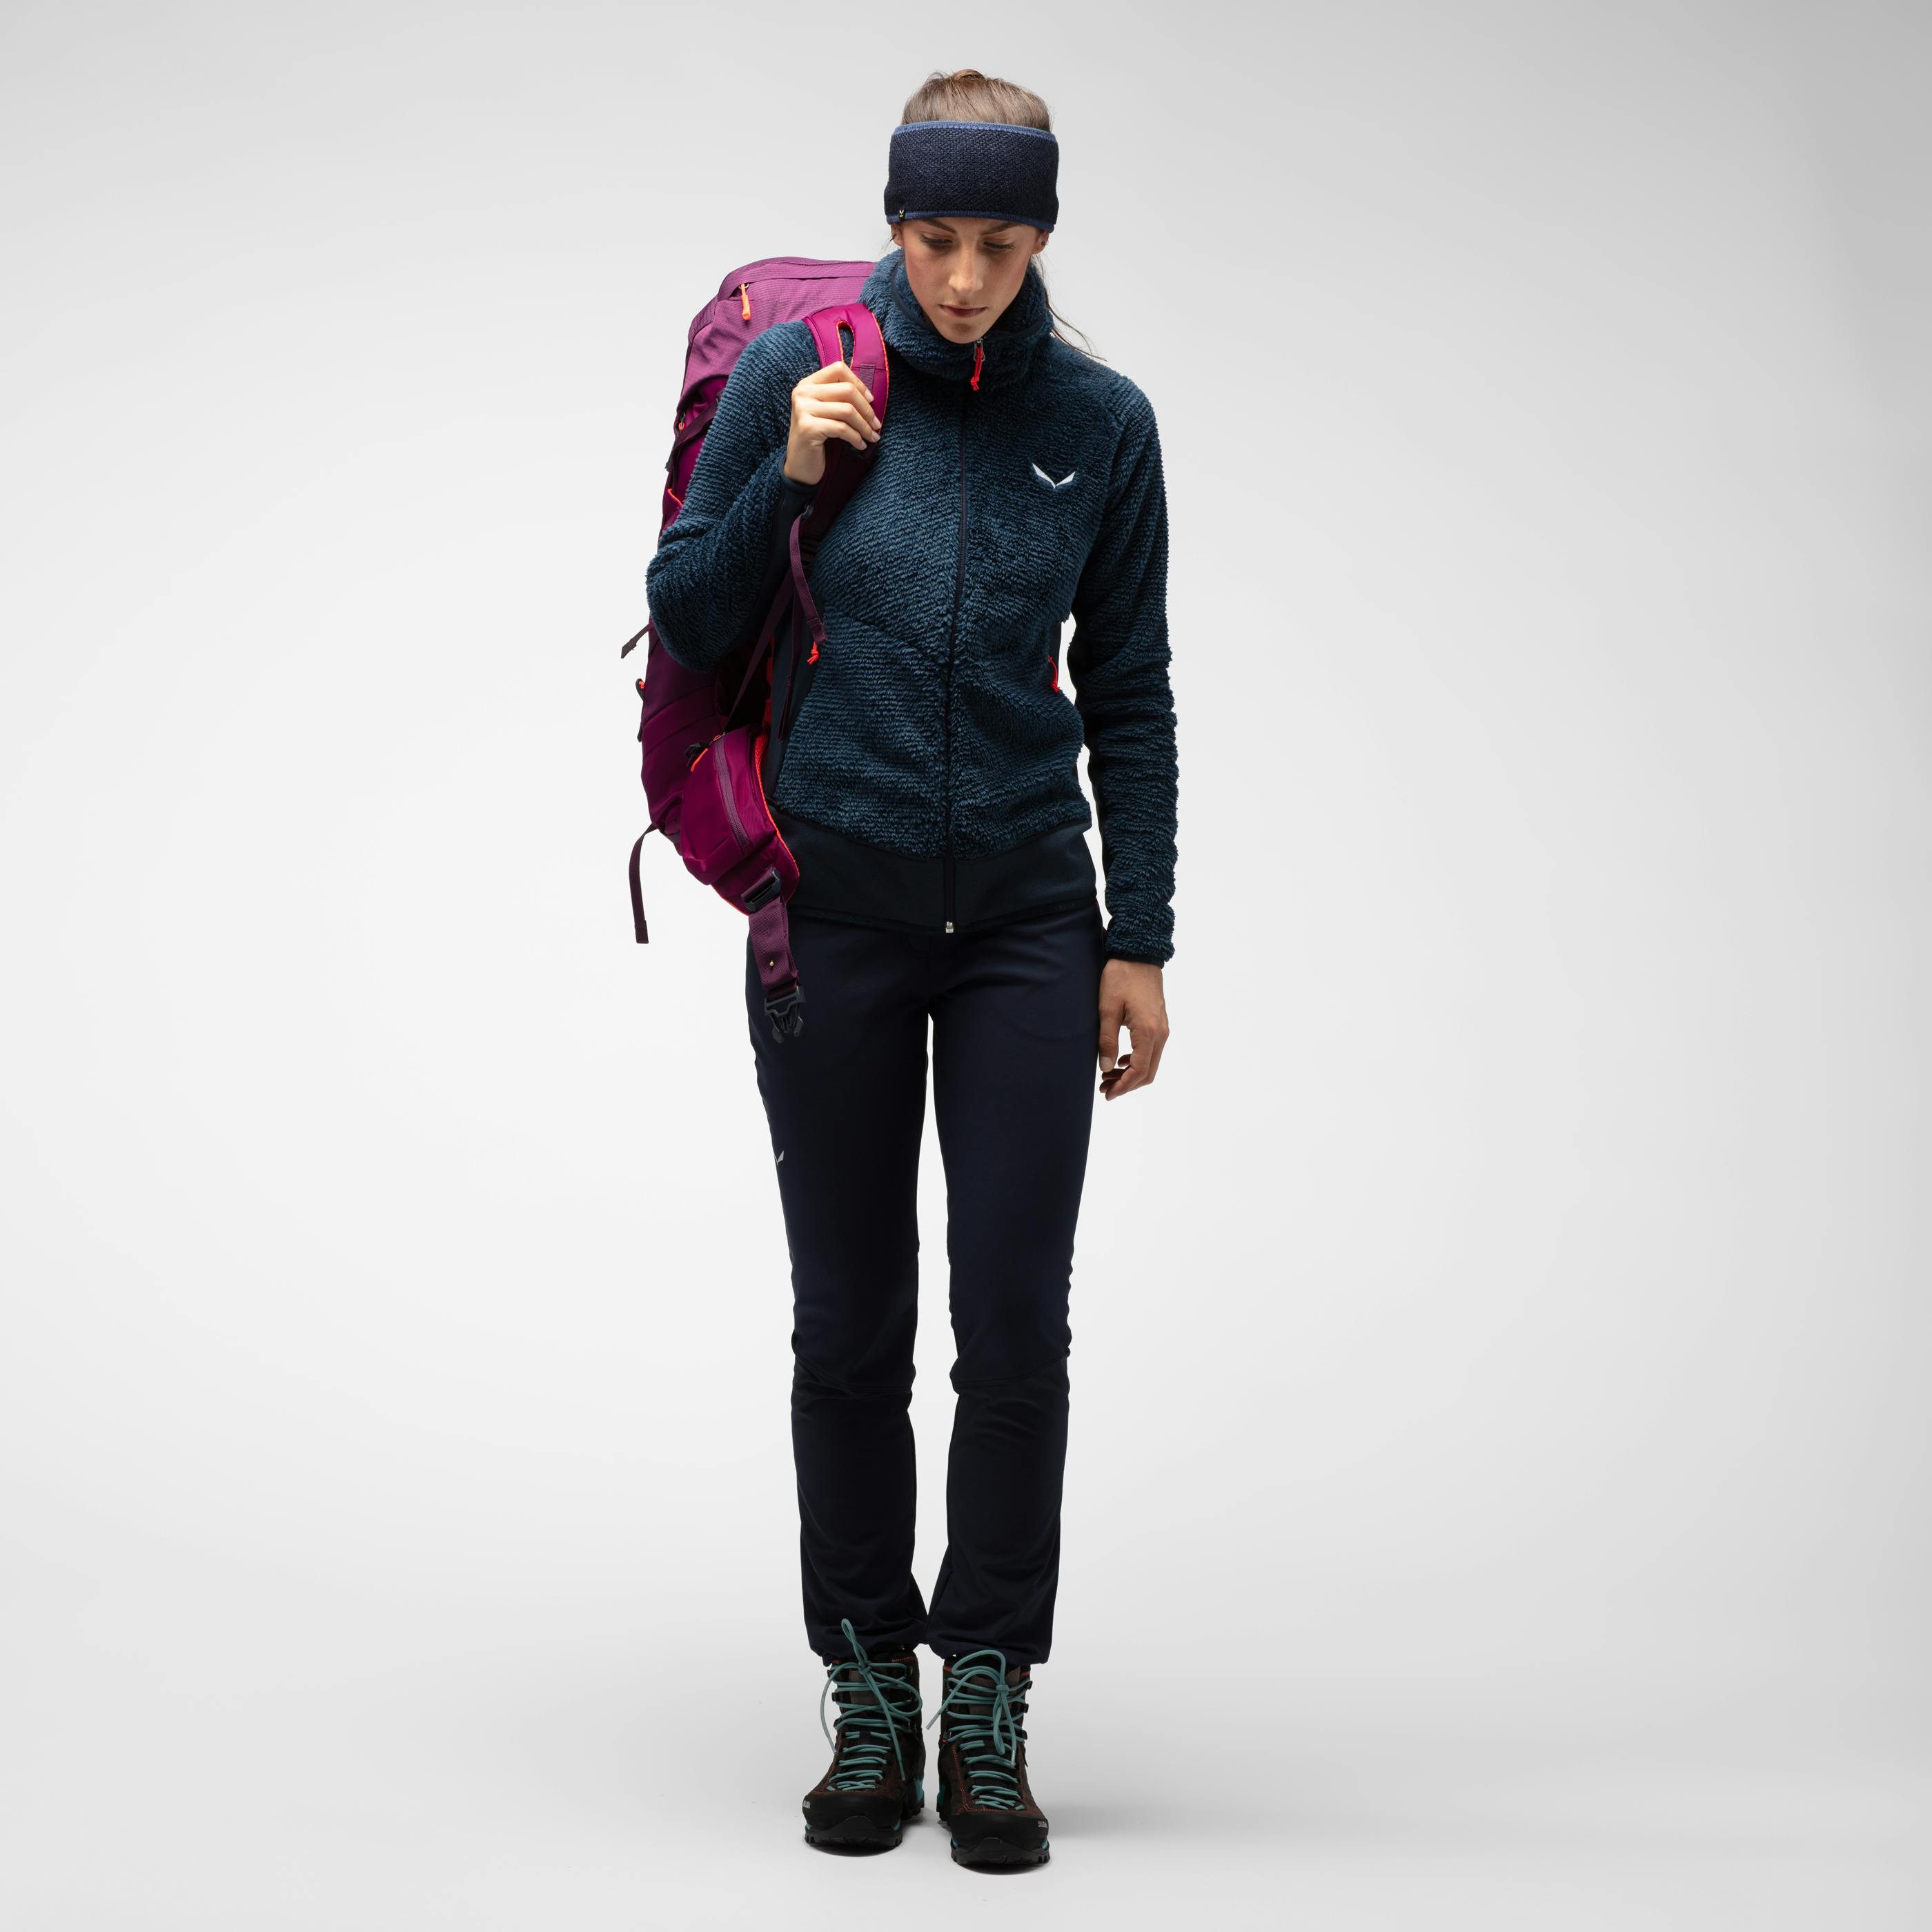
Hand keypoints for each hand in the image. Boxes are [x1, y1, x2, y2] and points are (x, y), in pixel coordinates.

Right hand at [784, 358, 880, 485]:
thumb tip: (869, 396)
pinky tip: (861, 445)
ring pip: (847, 410)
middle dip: (867, 409)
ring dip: (865, 426)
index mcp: (807, 384)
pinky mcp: (808, 427)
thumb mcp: (826, 412)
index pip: (838, 369)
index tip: (871, 401)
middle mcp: (802, 392)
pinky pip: (842, 428)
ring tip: (872, 437)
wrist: (800, 467)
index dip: (859, 384)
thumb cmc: (818, 439)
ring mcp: (803, 409)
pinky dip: (856, 438)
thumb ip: (839, 398)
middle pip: (846, 390)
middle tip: (876, 425)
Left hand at [1097, 959, 1167, 1100]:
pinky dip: (1138, 1061)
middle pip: (1148, 1072)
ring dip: (1132, 1074)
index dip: (1123, 1086)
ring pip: (1151, 1063)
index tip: (1107, 1093)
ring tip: (1108, 1075)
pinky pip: (1152, 1050)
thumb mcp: (1107, 1008)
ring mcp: (1162, 1028)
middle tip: (1105, 1088)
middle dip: (1127, 1084)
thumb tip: (1107, 1068)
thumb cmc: (1121, 977)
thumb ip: (1107, 1040)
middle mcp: (1160, 1033)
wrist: (1139, 954)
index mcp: (1148, 1032)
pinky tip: (1121, 1059)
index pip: (1139, 1071)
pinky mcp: (1159, 1022)